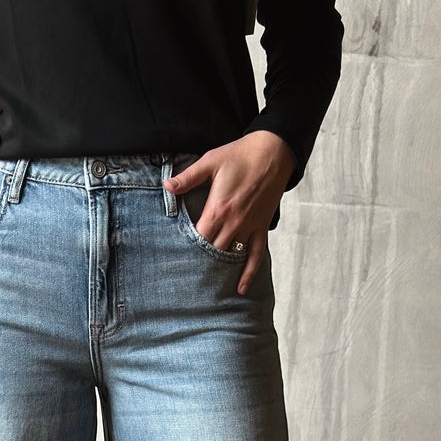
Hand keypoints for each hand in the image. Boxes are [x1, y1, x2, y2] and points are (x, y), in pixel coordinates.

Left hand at [162, 130, 296, 293]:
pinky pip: (255, 256)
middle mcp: (233, 223)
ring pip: (232, 257)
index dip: (188, 249)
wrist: (273, 152)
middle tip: (187, 279)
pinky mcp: (261, 228)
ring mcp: (249, 228)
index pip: (199, 238)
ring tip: (207, 287)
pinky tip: (240, 288)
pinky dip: (249, 273)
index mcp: (218, 209)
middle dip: (201, 264)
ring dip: (220, 271)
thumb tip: (167, 186)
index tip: (177, 258)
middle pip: (213, 252)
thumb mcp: (210, 161)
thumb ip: (188, 177)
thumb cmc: (240, 155)